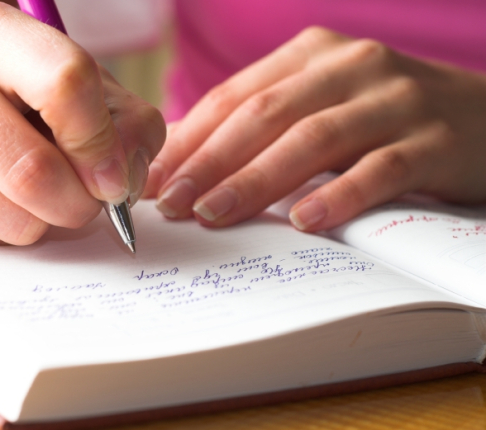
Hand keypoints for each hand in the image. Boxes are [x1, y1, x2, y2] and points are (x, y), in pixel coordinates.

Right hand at [0, 1, 164, 243]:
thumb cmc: (13, 91)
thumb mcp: (78, 84)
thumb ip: (125, 124)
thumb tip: (122, 183)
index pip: (65, 87)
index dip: (103, 144)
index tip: (114, 175)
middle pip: (33, 173)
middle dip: (80, 203)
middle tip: (85, 197)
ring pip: (14, 221)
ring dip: (44, 220)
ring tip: (31, 187)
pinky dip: (6, 229)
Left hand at [144, 26, 485, 231]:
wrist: (485, 118)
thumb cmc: (382, 120)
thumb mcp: (319, 107)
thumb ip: (262, 126)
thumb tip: (184, 161)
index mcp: (311, 55)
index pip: (234, 96)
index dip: (190, 139)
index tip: (151, 179)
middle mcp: (351, 66)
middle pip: (265, 115)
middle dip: (210, 162)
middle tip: (171, 203)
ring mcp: (395, 99)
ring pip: (314, 138)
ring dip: (257, 179)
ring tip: (216, 214)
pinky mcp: (435, 140)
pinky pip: (380, 168)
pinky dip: (340, 194)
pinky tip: (304, 221)